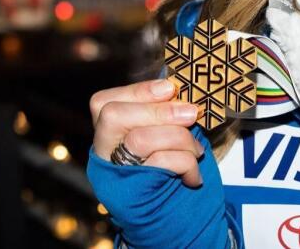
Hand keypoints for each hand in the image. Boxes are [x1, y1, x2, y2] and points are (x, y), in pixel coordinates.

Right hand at [89, 78, 204, 186]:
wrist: (168, 211)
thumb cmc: (164, 162)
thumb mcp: (160, 132)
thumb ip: (162, 111)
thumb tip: (176, 90)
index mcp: (106, 130)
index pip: (105, 101)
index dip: (139, 91)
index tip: (171, 88)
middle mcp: (102, 150)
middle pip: (115, 116)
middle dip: (159, 111)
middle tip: (192, 113)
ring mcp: (113, 170)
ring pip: (140, 139)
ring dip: (180, 138)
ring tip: (197, 149)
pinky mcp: (131, 191)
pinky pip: (160, 164)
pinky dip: (186, 164)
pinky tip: (194, 174)